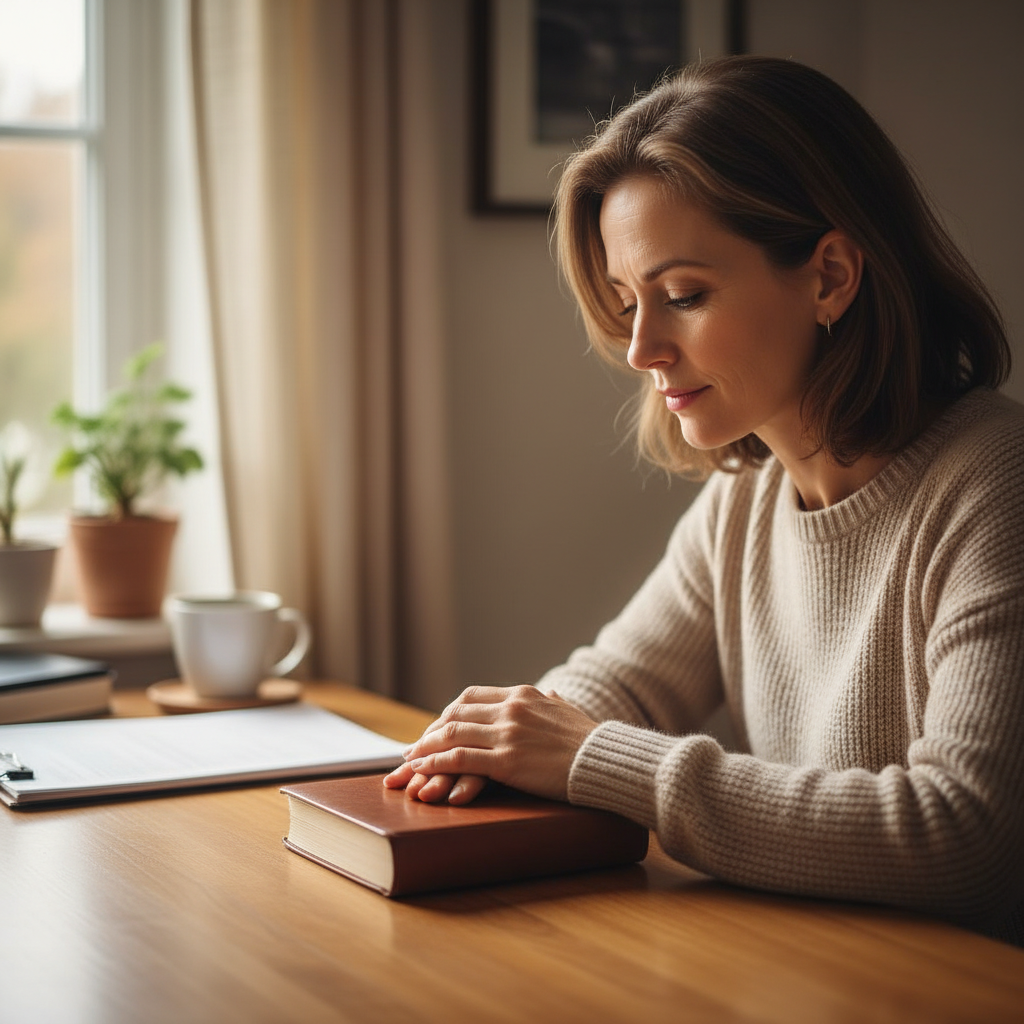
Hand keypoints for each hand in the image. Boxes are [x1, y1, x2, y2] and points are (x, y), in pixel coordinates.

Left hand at [387, 686, 596, 802]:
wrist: (607, 761)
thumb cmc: (591, 741)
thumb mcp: (567, 711)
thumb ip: (551, 702)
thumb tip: (551, 694)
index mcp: (523, 694)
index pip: (471, 696)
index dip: (448, 712)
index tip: (436, 727)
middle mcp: (511, 708)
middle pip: (455, 712)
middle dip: (431, 730)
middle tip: (415, 746)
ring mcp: (508, 733)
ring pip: (452, 733)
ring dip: (425, 747)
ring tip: (409, 760)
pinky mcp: (508, 761)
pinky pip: (461, 758)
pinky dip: (436, 762)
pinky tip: (423, 770)